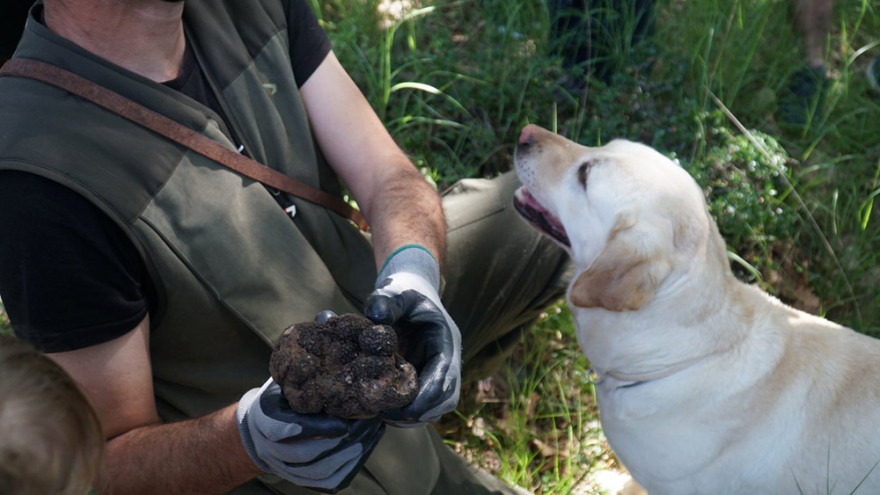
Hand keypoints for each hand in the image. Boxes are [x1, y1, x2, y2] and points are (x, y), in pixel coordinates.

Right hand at [236, 378, 384, 492]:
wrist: (264, 426)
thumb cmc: (284, 397)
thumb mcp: (287, 383)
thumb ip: (304, 383)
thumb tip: (335, 369)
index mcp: (263, 419)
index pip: (282, 429)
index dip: (312, 429)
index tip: (341, 425)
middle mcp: (269, 448)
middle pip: (302, 454)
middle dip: (335, 442)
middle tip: (363, 427)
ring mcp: (285, 468)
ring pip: (316, 471)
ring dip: (345, 456)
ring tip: (366, 438)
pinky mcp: (302, 479)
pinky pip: (327, 482)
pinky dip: (348, 468)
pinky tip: (363, 448)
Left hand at [364, 245, 460, 426]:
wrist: (410, 292)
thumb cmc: (403, 292)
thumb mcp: (395, 292)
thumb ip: (385, 302)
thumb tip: (375, 318)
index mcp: (445, 340)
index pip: (445, 377)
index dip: (426, 396)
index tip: (400, 408)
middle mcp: (448, 359)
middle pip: (447, 398)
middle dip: (421, 412)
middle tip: (388, 416)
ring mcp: (439, 371)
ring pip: (438, 406)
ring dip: (415, 416)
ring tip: (385, 416)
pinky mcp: (427, 378)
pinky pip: (425, 404)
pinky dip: (408, 411)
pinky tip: (384, 408)